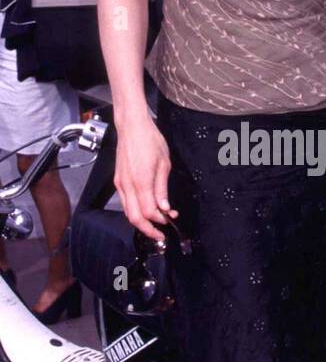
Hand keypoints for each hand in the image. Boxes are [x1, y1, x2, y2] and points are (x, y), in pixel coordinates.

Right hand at [114, 114, 178, 241]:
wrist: (132, 126)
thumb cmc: (149, 140)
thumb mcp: (164, 164)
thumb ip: (162, 188)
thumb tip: (164, 208)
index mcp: (141, 181)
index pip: (148, 212)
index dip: (159, 220)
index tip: (170, 221)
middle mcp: (127, 185)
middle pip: (134, 217)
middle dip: (148, 230)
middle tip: (160, 235)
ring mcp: (120, 183)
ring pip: (128, 212)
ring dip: (141, 222)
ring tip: (155, 224)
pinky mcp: (118, 180)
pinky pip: (125, 202)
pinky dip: (134, 210)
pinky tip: (145, 209)